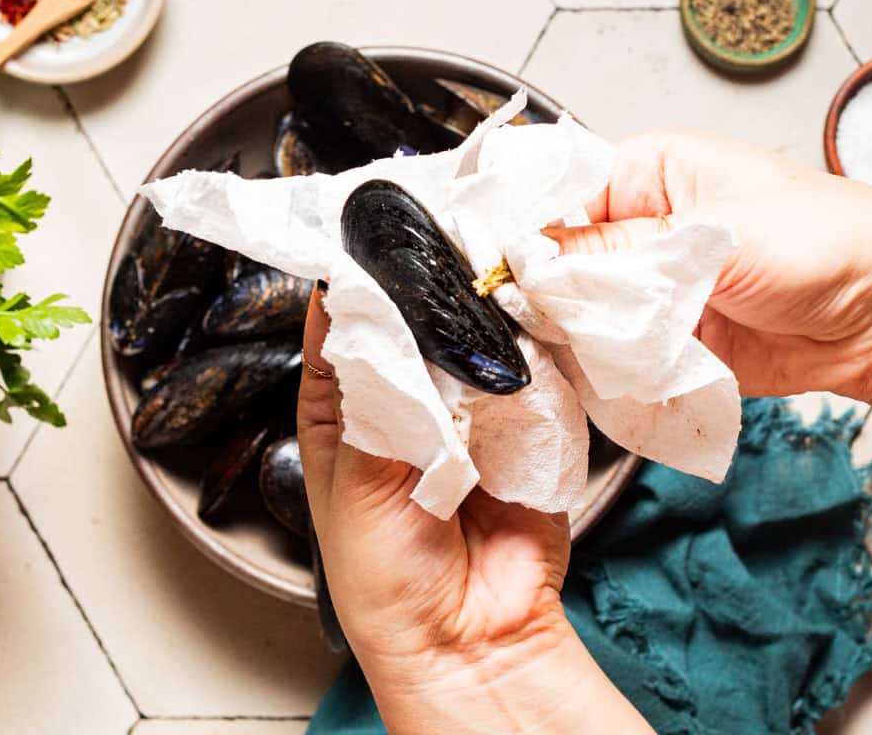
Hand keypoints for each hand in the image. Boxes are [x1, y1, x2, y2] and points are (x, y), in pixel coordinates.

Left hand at [297, 288, 651, 733]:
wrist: (470, 637)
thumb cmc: (385, 573)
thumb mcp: (352, 472)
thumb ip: (367, 390)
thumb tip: (362, 304)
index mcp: (343, 409)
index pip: (345, 325)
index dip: (355, 282)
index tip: (369, 234)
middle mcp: (405, 401)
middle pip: (414, 322)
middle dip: (427, 295)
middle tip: (441, 255)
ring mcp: (467, 410)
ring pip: (471, 340)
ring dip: (478, 324)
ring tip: (483, 292)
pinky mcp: (525, 426)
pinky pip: (528, 373)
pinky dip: (525, 356)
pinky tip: (521, 336)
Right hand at [546, 129, 871, 488]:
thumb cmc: (824, 242)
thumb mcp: (711, 233)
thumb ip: (615, 252)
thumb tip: (532, 261)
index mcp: (644, 174)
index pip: (556, 196)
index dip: (525, 232)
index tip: (499, 268)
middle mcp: (636, 229)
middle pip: (559, 261)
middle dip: (550, 292)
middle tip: (539, 315)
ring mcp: (646, 288)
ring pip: (579, 312)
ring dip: (580, 334)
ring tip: (580, 343)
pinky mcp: (659, 340)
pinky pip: (610, 355)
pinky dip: (605, 367)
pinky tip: (603, 369)